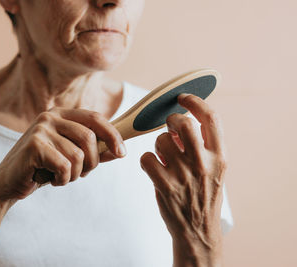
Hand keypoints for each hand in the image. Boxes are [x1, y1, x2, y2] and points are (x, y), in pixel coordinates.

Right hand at [0, 107, 125, 201]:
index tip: (122, 153)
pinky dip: (62, 179)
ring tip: (60, 176)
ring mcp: (41, 129)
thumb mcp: (71, 158)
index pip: (95, 118)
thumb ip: (94, 153)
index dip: (112, 135)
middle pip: (90, 138)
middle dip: (91, 162)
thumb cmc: (42, 169)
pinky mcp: (34, 145)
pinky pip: (65, 166)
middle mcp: (50, 117)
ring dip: (74, 174)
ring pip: (78, 155)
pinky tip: (50, 179)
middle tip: (79, 174)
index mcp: (61, 115)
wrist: (8, 183)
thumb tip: (120, 151)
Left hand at [140, 93, 226, 265]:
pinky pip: (146, 157)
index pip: (211, 118)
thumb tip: (179, 123)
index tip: (184, 98)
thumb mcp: (215, 170)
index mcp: (220, 157)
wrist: (197, 230)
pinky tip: (154, 168)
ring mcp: (183, 175)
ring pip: (161, 140)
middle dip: (172, 120)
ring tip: (164, 158)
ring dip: (158, 145)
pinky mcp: (164, 185)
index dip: (195, 102)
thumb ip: (203, 146)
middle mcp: (203, 164)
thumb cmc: (203, 195)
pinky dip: (146, 160)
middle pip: (183, 124)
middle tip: (170, 127)